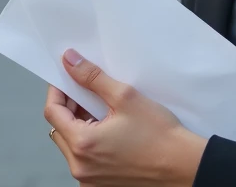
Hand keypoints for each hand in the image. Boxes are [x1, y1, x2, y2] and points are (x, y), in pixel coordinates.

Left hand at [44, 49, 206, 185]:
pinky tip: (108, 129)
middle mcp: (81, 166)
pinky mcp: (100, 184)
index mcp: (82, 145)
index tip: (66, 78)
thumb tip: (70, 62)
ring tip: (101, 111)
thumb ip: (92, 78)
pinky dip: (89, 142)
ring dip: (79, 125)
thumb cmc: (160, 136)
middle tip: (87, 92)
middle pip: (59, 129)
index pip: (52, 112)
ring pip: (70, 145)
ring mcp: (89, 179)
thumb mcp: (125, 97)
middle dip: (69, 108)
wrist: (183, 165)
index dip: (57, 90)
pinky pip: (84, 158)